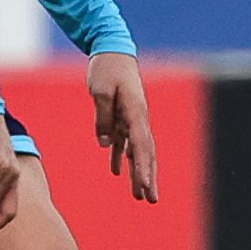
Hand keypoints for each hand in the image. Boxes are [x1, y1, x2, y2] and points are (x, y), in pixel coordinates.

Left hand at [88, 53, 158, 204]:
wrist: (112, 49)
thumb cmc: (107, 68)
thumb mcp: (101, 92)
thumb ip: (104, 118)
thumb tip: (106, 144)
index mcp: (136, 112)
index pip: (141, 147)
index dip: (143, 169)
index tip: (146, 187)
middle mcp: (139, 118)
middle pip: (146, 154)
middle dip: (148, 178)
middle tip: (150, 200)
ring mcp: (132, 118)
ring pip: (138, 151)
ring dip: (138, 173)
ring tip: (138, 195)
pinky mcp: (123, 116)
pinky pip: (125, 141)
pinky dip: (122, 157)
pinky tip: (117, 172)